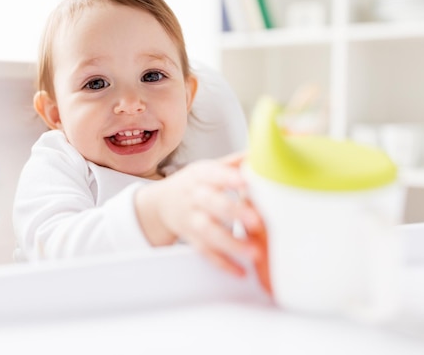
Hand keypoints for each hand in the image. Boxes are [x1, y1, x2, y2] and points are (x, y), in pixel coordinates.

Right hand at [135, 153, 270, 293]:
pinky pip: (205, 252)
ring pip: (208, 231)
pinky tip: (240, 270)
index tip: (248, 183)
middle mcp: (195, 197)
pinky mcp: (192, 238)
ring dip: (230, 243)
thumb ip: (235, 163)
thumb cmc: (192, 185)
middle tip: (256, 221)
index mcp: (201, 175)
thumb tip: (263, 152)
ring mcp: (191, 219)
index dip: (230, 179)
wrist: (161, 204)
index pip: (215, 174)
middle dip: (233, 212)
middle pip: (211, 203)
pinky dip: (222, 262)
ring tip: (253, 252)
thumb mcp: (209, 169)